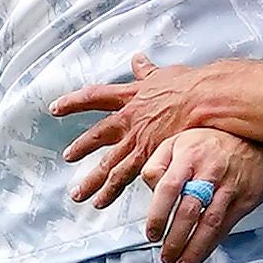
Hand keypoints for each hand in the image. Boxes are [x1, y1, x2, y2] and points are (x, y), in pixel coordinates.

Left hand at [54, 54, 222, 209]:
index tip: (56, 108)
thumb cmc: (190, 86)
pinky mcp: (148, 157)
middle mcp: (128, 119)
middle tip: (67, 157)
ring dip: (91, 180)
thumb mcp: (163, 74)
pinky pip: (124, 178)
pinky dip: (111, 191)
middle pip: (97, 135)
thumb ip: (147, 71)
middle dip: (80, 147)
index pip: (94, 97)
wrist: (205, 100)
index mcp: (130, 96)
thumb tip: (138, 60)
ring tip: (78, 194)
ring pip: (107, 163)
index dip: (73, 102)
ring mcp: (137, 140)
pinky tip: (102, 202)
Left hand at [140, 129, 262, 262]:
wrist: (257, 135)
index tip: (152, 233)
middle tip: (166, 256)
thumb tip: (149, 185)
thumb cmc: (214, 140)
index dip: (158, 214)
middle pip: (189, 210)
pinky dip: (212, 244)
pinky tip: (201, 255)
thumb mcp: (179, 141)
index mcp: (188, 156)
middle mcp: (209, 171)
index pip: (168, 187)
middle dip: (175, 239)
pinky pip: (227, 226)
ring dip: (194, 249)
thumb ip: (158, 163)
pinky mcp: (246, 199)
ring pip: (209, 223)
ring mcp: (229, 186)